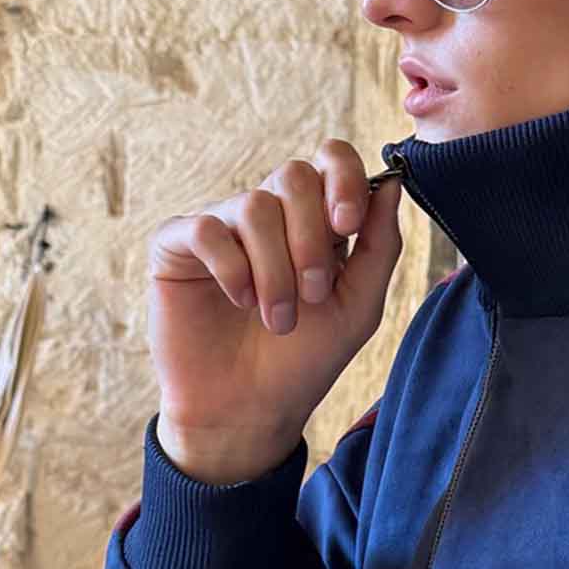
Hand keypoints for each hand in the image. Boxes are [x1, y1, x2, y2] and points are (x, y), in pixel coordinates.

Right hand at [148, 143, 404, 474]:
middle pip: (293, 175)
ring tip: (278, 319)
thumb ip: (380, 246)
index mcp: (314, 220)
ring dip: (274, 270)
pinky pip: (206, 228)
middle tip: (313, 294)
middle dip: (310, 238)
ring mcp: (221, 227)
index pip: (330, 158)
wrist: (249, 410)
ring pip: (254, 206)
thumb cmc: (303, 360)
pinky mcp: (176, 246)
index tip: (348, 225)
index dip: (342, 178)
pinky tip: (238, 301)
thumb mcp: (357, 307)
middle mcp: (267, 214)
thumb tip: (392, 183)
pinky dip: (231, 267)